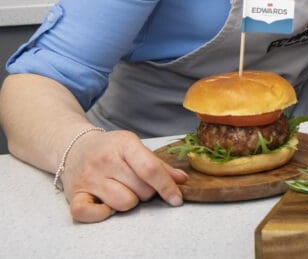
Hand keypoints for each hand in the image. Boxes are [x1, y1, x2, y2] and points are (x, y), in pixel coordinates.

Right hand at [62, 129, 187, 222]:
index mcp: (124, 144)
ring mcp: (88, 178)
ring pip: (123, 203)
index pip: (150, 169)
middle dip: (146, 192)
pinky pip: (89, 213)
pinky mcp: (74, 194)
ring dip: (128, 201)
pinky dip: (102, 213)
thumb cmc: (110, 148)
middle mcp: (105, 161)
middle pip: (141, 190)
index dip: (167, 186)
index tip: (176, 199)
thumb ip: (158, 165)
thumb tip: (182, 180)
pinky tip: (105, 203)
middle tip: (136, 183)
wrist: (75, 147)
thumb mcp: (135, 147)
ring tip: (122, 190)